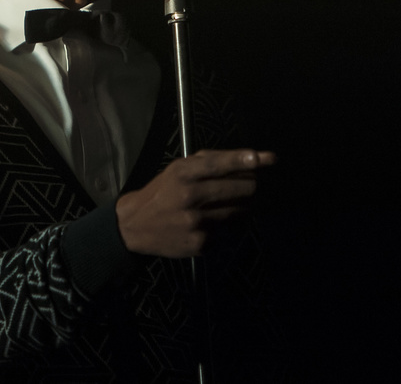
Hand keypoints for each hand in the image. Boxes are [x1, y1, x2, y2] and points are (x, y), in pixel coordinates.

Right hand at [115, 149, 275, 257]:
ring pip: (240, 211)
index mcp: (183, 173)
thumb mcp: (178, 168)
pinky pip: (229, 231)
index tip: (266, 158)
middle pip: (241, 189)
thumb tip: (251, 159)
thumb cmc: (163, 191)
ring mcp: (197, 222)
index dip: (245, 160)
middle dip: (252, 185)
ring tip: (233, 202)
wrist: (135, 226)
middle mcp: (190, 196)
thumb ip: (210, 161)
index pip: (219, 164)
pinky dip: (228, 225)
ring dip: (244, 206)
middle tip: (253, 184)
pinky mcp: (201, 243)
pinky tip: (213, 221)